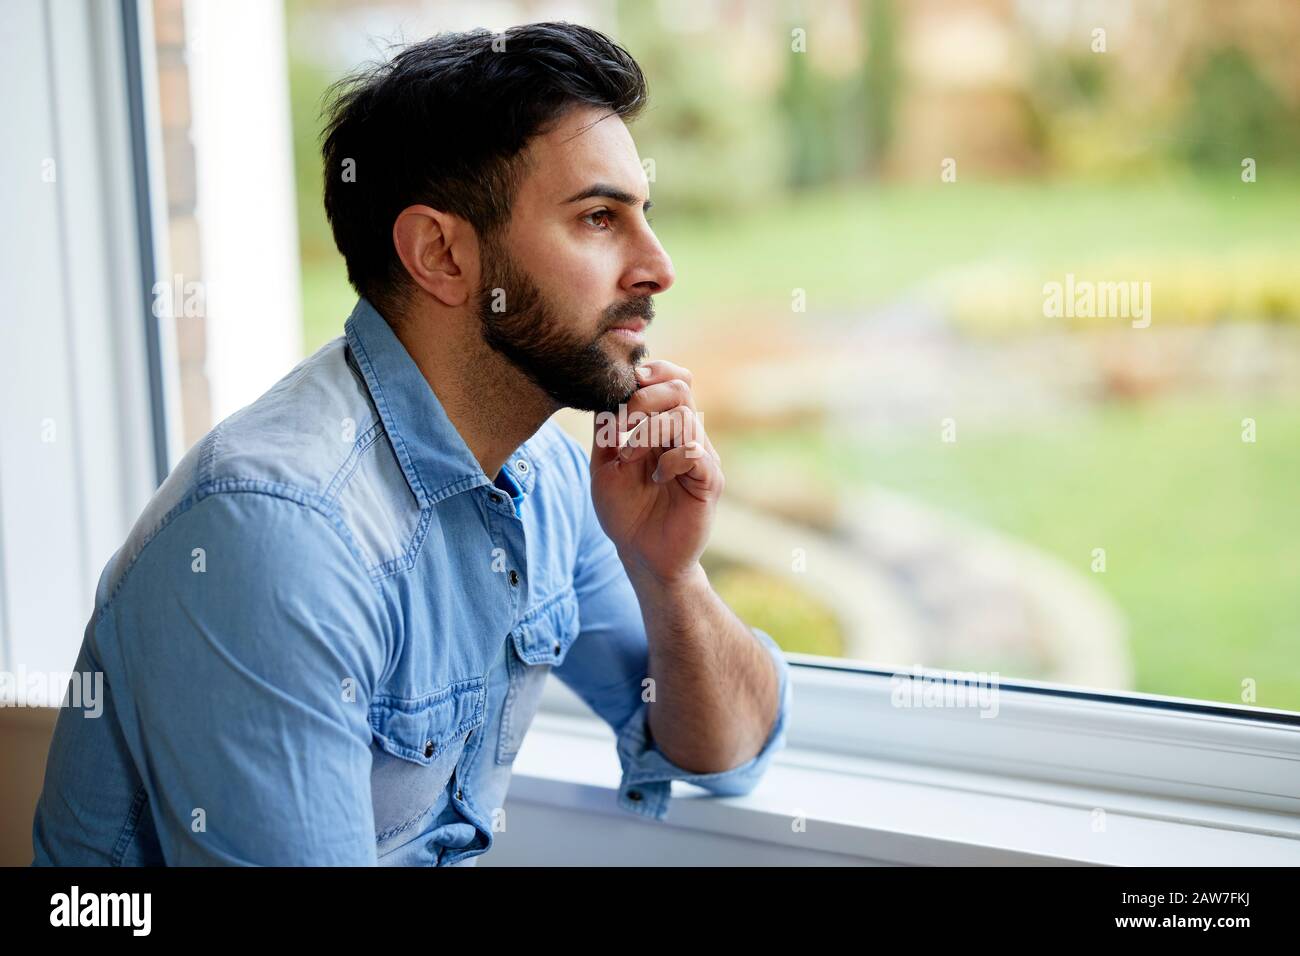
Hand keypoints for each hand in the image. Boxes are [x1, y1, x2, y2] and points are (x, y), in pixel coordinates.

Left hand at [589, 360, 723, 587]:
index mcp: (664, 426)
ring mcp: (701, 457)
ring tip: (629, 458)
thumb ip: (606, 429)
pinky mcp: (709, 481)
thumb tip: (606, 391)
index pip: (672, 379)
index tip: (624, 389)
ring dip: (648, 432)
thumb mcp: (603, 465)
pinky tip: (656, 478)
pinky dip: (669, 459)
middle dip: (643, 400)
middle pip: (680, 388)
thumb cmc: (624, 511)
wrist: (642, 556)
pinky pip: (695, 452)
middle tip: (620, 428)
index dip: (652, 373)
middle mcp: (686, 436)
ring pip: (685, 416)